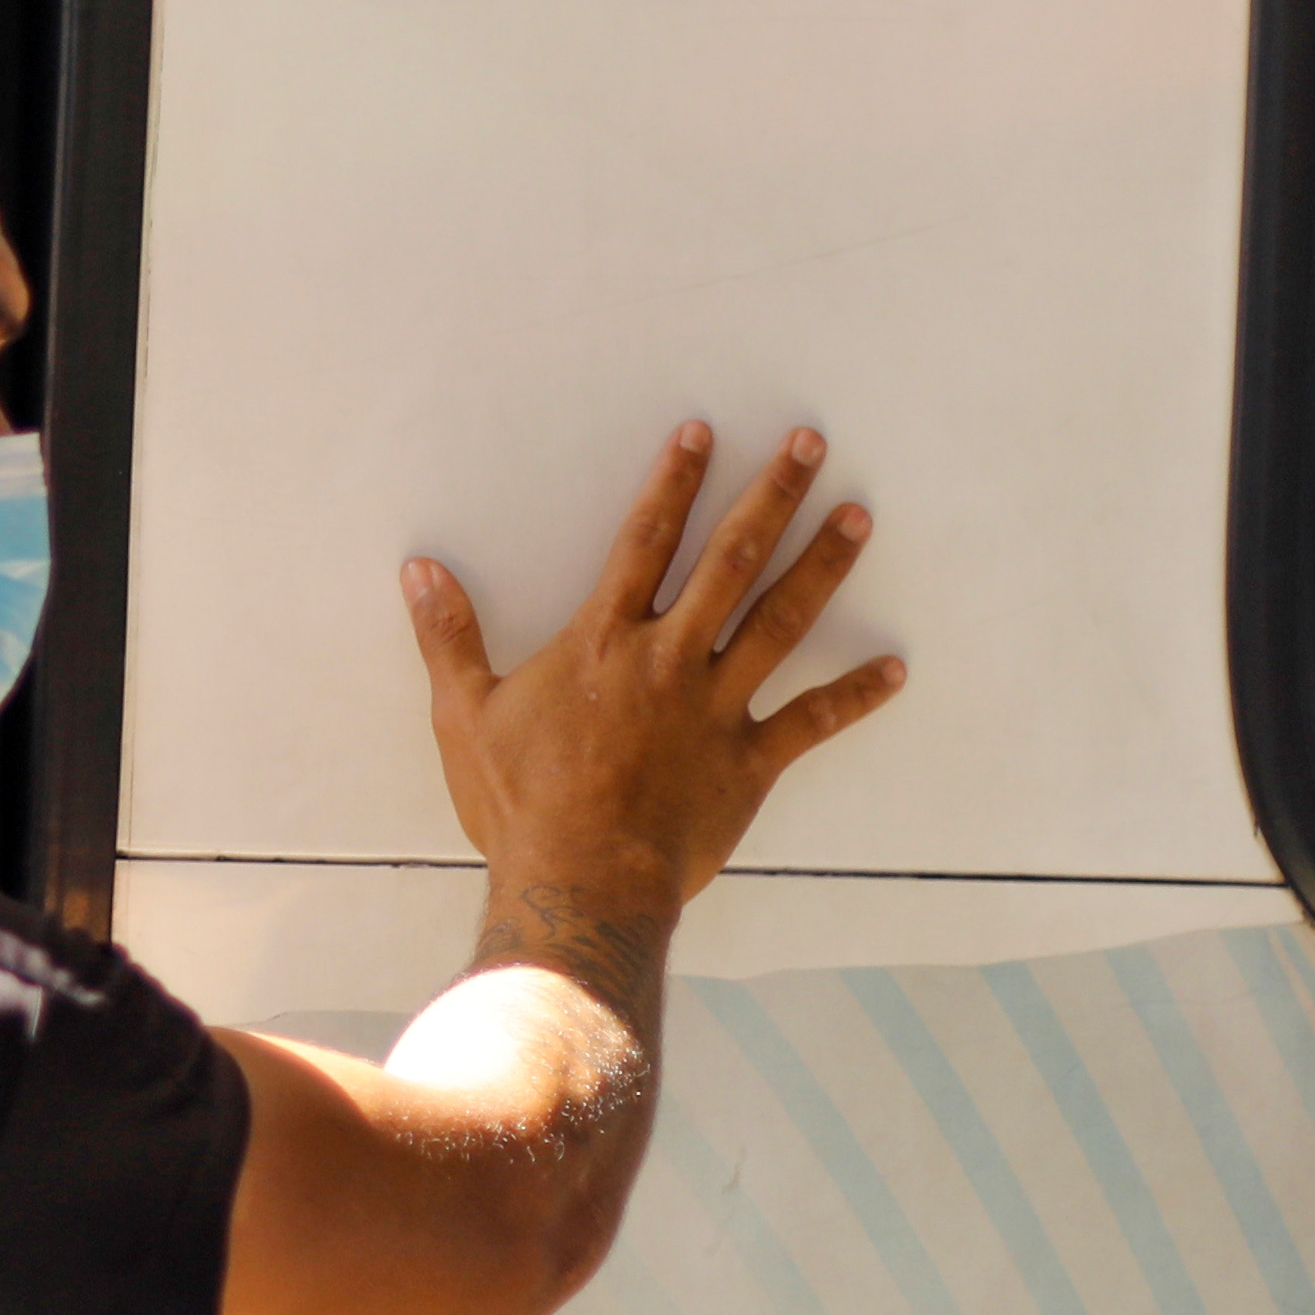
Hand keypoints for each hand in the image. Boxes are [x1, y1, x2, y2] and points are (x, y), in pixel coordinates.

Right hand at [402, 426, 897, 922]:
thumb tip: (419, 571)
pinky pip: (812, 721)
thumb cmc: (522, 803)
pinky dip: (855, 695)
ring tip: (858, 516)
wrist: (581, 881)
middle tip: (811, 444)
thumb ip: (448, 638)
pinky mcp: (749, 763)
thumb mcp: (465, 715)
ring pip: (781, 622)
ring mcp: (716, 709)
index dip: (673, 483)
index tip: (703, 432)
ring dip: (822, 566)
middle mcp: (669, 660)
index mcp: (605, 642)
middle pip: (731, 561)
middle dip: (771, 497)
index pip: (644, 542)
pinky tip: (895, 670)